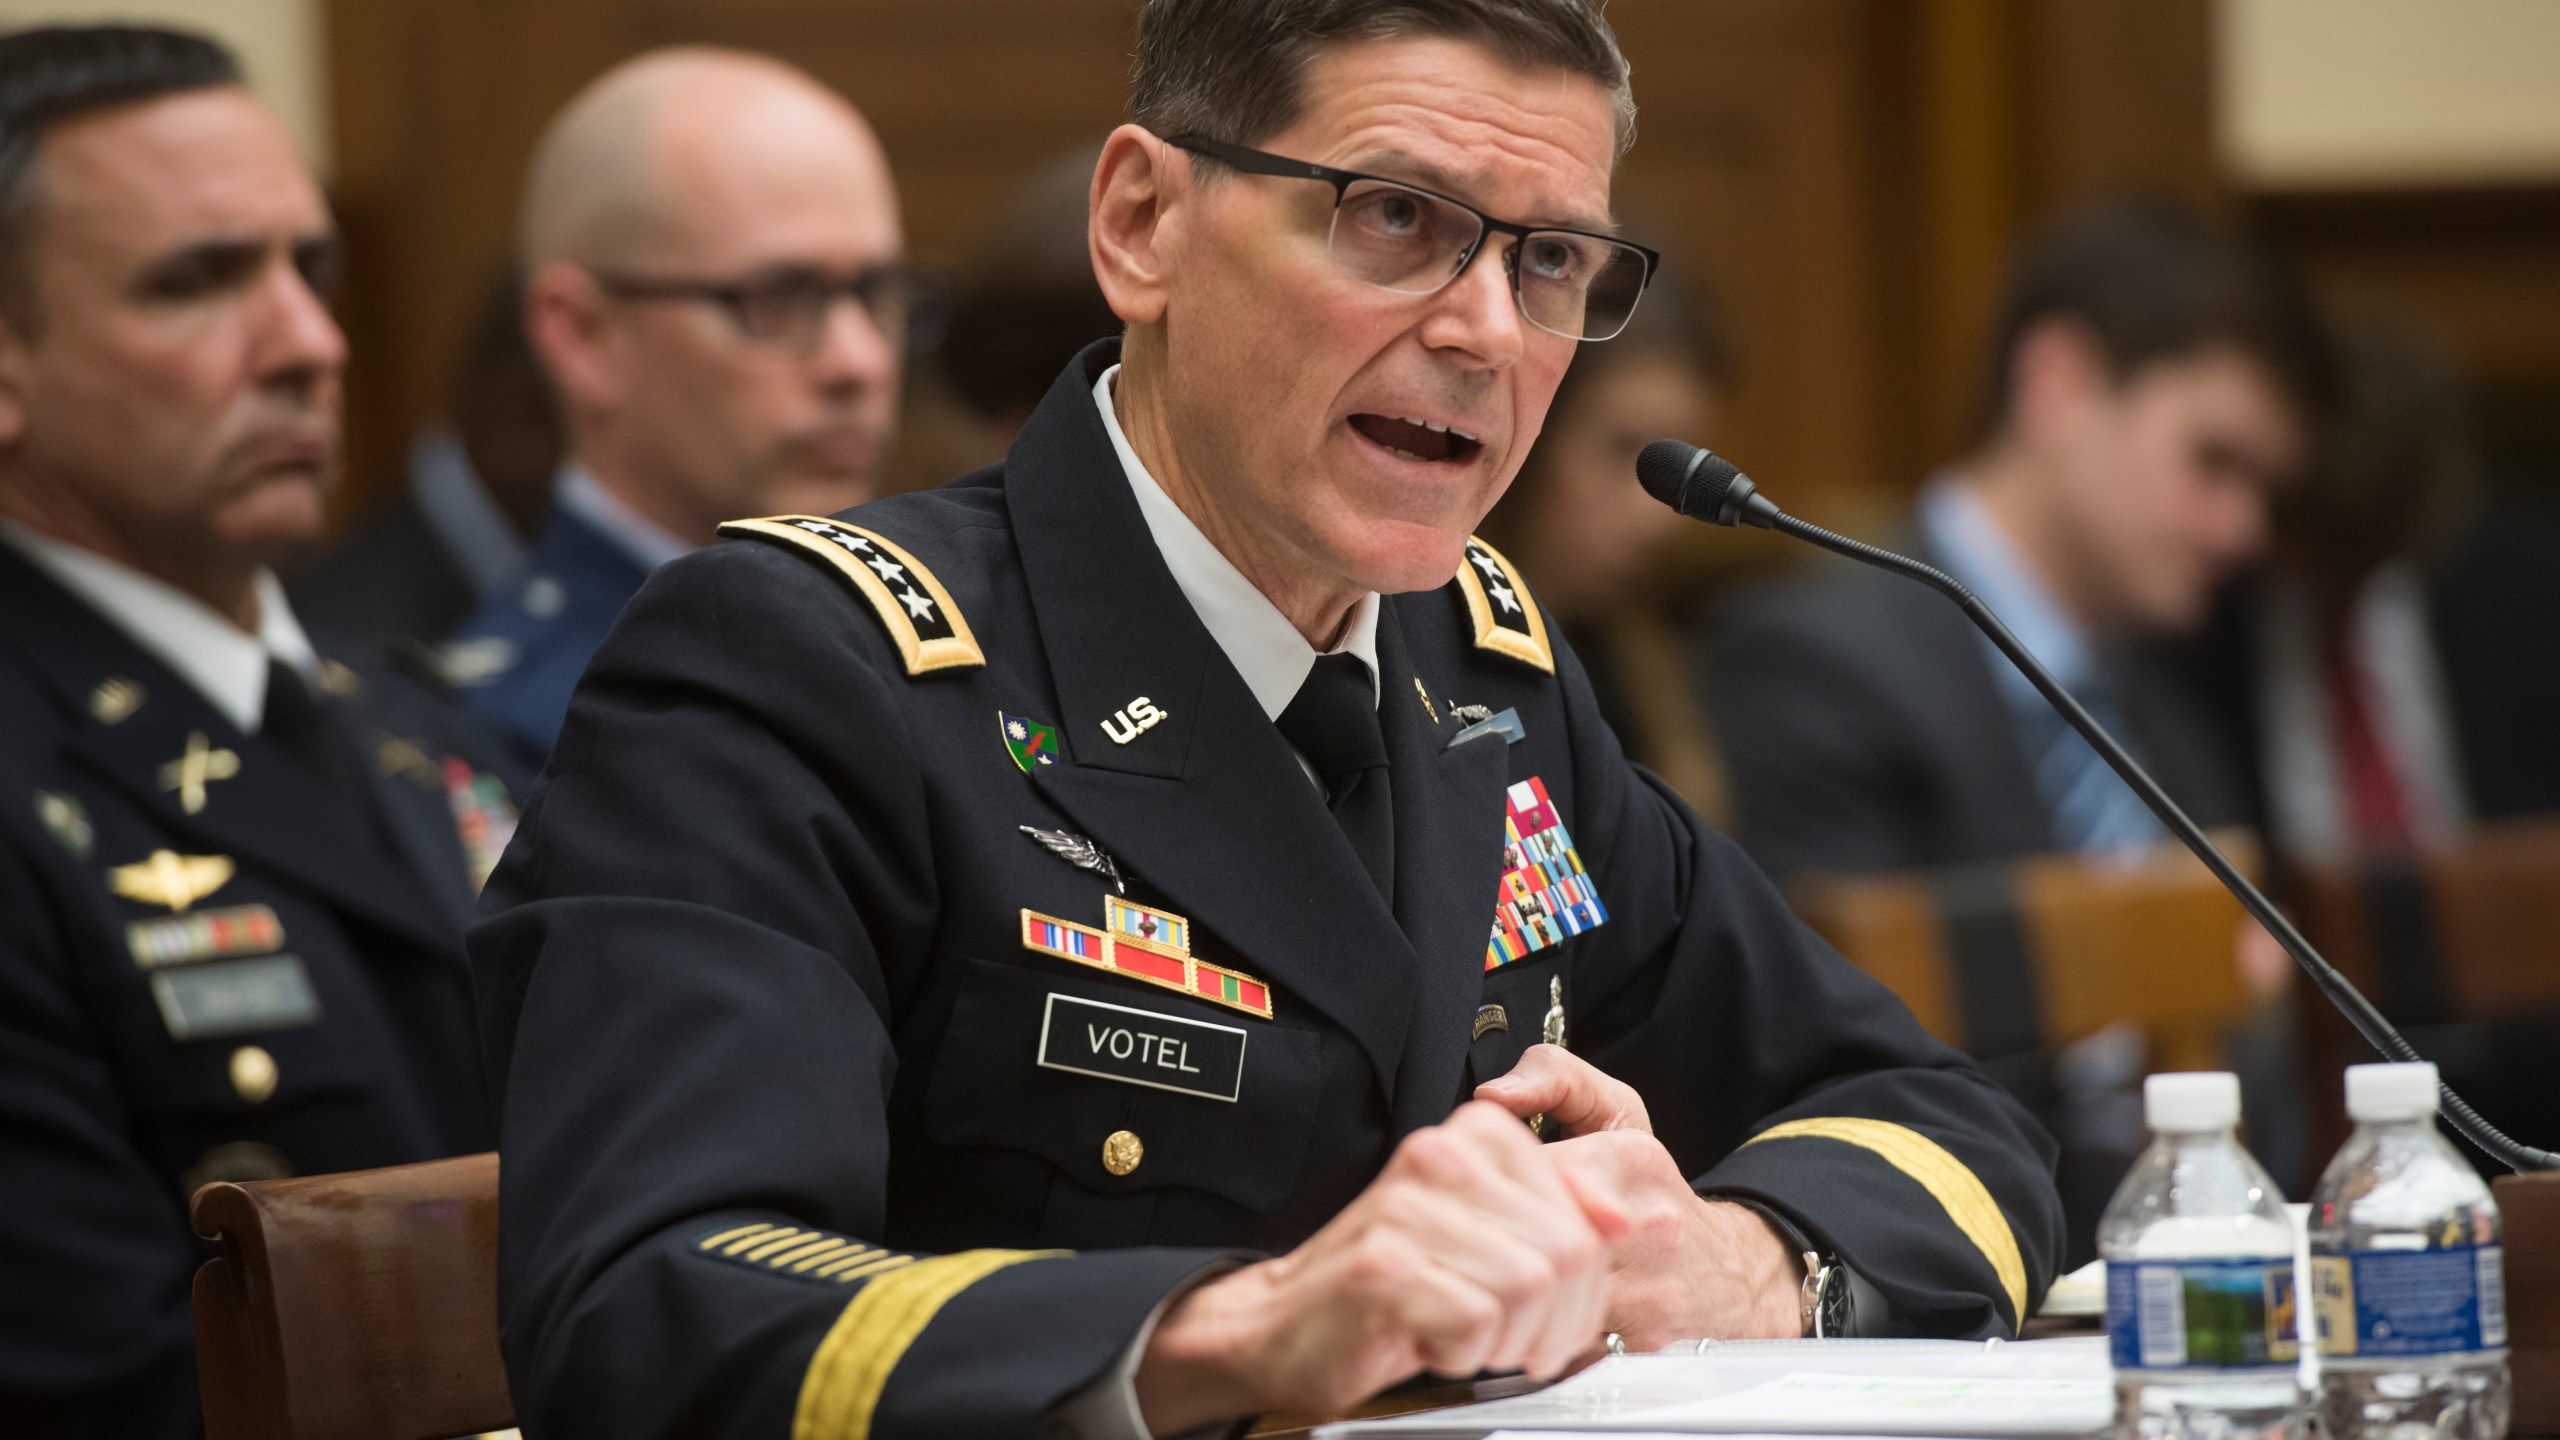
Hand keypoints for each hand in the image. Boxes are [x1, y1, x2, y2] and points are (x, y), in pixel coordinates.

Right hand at [1132, 1101, 1628, 1432]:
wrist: (1281, 1325)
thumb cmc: (1389, 1285)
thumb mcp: (1483, 1234)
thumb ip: (1553, 1216)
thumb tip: (1624, 1216)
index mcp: (1473, 1136)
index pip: (1583, 1212)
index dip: (1582, 1280)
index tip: (1552, 1307)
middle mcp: (1439, 1157)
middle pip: (1565, 1253)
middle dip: (1556, 1320)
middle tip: (1518, 1342)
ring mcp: (1407, 1209)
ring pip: (1529, 1288)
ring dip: (1511, 1339)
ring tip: (1472, 1339)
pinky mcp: (1384, 1268)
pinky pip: (1477, 1323)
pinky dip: (1467, 1352)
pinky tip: (1434, 1342)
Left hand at [1476, 1047, 1802, 1348]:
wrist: (1730, 1275)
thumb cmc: (1653, 1192)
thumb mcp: (1615, 1113)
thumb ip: (1552, 1077)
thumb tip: (1492, 1094)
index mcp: (1632, 1159)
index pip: (1532, 1168)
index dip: (1492, 1183)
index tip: (1481, 1190)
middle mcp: (1648, 1223)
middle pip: (1533, 1236)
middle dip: (1495, 1242)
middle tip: (1477, 1242)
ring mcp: (1649, 1288)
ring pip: (1544, 1295)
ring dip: (1509, 1289)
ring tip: (1495, 1276)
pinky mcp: (1643, 1345)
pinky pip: (1562, 1341)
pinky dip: (1534, 1331)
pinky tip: (1525, 1316)